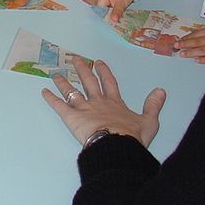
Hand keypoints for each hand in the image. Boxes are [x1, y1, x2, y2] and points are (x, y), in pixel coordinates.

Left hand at [42, 56, 165, 147]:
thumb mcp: (149, 122)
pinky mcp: (71, 116)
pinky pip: (58, 105)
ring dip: (63, 82)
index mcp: (115, 103)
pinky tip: (43, 91)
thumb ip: (153, 106)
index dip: (104, 72)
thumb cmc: (132, 136)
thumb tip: (161, 91)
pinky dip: (50, 98)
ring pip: (71, 91)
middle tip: (75, 59)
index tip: (99, 62)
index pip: (109, 83)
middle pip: (88, 82)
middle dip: (82, 70)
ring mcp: (83, 107)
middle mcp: (97, 102)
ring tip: (55, 74)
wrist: (117, 145)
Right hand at [93, 0, 147, 21]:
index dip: (105, 16)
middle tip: (114, 15)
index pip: (99, 10)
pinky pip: (102, 1)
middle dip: (106, 12)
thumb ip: (116, 13)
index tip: (111, 20)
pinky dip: (107, 4)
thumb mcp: (122, 4)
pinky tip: (113, 5)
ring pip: (100, 5)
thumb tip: (112, 21)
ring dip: (106, 8)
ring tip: (115, 8)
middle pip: (98, 7)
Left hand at [175, 22, 204, 62]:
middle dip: (185, 44)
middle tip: (175, 46)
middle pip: (197, 41)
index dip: (188, 37)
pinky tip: (197, 61)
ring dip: (191, 52)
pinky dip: (204, 59)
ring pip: (201, 50)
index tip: (180, 39)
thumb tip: (203, 37)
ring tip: (182, 54)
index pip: (197, 33)